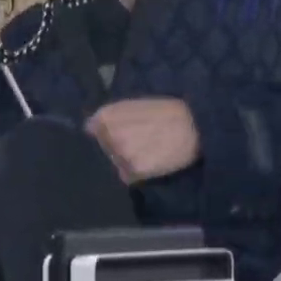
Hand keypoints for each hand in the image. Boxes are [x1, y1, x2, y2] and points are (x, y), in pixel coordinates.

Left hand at [85, 98, 200, 184]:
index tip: (119, 129)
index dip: (104, 130)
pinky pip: (126, 176)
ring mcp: (121, 154)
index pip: (92, 128)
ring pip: (115, 162)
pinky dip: (135, 173)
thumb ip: (111, 114)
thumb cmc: (167, 111)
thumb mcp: (136, 104)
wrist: (193, 127)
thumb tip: (87, 127)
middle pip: (105, 147)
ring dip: (126, 159)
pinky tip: (150, 162)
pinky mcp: (134, 170)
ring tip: (147, 150)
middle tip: (140, 139)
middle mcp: (110, 135)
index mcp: (108, 115)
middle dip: (115, 145)